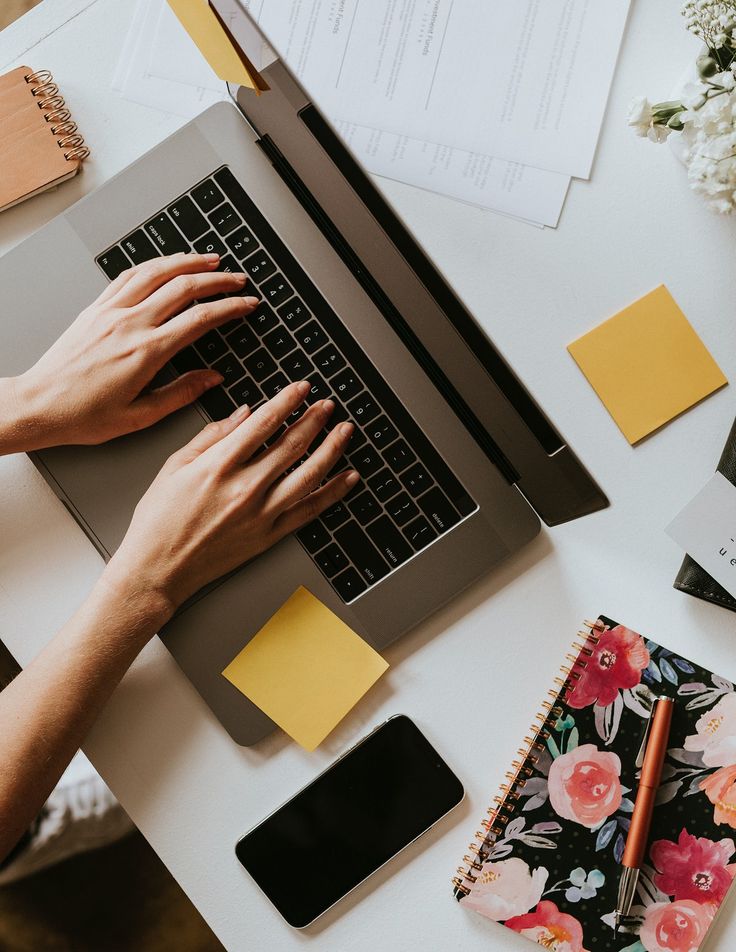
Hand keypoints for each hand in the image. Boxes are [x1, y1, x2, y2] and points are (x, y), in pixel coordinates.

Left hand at [9, 253, 259, 449]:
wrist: (40, 405)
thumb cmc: (83, 415)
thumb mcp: (141, 415)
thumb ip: (181, 393)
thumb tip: (212, 378)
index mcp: (147, 352)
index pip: (200, 318)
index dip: (230, 307)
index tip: (246, 304)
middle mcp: (129, 324)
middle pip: (183, 286)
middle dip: (216, 279)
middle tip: (236, 278)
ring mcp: (110, 311)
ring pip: (156, 272)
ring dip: (186, 261)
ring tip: (208, 260)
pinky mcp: (94, 309)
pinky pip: (128, 276)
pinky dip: (152, 265)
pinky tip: (164, 265)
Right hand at [103, 381, 358, 619]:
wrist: (158, 569)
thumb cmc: (159, 520)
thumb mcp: (174, 466)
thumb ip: (211, 436)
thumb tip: (244, 412)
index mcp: (219, 466)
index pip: (264, 423)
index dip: (288, 401)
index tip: (303, 388)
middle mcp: (244, 488)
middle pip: (292, 445)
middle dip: (315, 419)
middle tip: (328, 405)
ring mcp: (261, 514)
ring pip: (309, 475)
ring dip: (332, 449)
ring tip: (344, 431)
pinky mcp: (269, 536)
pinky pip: (310, 511)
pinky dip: (333, 492)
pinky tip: (349, 477)